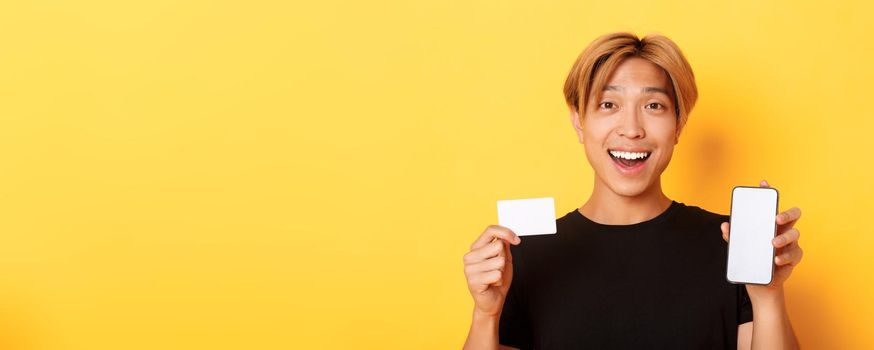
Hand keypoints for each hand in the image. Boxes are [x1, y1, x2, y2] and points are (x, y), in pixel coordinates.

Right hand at [463, 225, 520, 316]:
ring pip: (499, 261)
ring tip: (494, 277)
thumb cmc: (497, 279)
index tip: (516, 240)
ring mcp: (469, 268)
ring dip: (501, 271)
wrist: (492, 301)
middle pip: (498, 245)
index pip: (490, 230)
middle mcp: (469, 256)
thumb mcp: (504, 259)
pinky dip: (499, 280)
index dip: (506, 232)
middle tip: (498, 268)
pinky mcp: (473, 281)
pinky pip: (497, 274)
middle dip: (504, 258)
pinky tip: (492, 284)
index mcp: (476, 248)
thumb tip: (507, 235)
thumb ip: (504, 246)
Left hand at [721, 180, 803, 295]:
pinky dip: (785, 257)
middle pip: (793, 214)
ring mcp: (790, 243)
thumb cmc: (752, 258)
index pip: (771, 204)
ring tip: (773, 244)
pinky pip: (794, 254)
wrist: (761, 282)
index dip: (768, 192)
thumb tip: (725, 225)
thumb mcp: (740, 247)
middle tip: (776, 218)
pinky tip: (776, 260)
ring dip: (784, 238)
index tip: (763, 184)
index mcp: (770, 223)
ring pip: (795, 234)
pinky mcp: (794, 257)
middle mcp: (783, 229)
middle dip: (787, 213)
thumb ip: (733, 236)